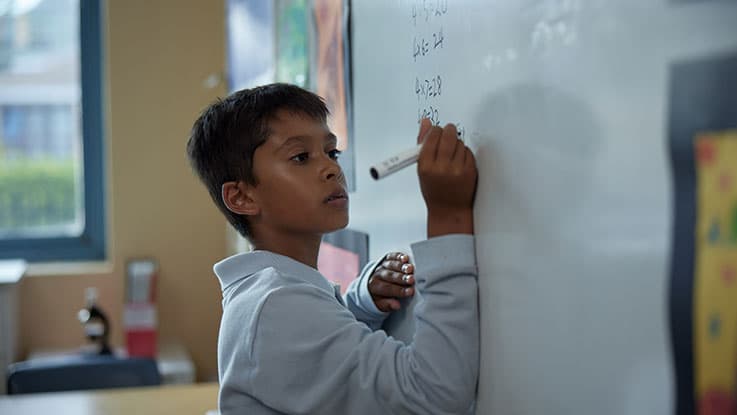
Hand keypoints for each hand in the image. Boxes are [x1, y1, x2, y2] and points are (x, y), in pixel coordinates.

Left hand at [368, 252, 415, 311]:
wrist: (371, 283)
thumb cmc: (380, 295)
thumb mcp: (380, 304)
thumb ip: (388, 305)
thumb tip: (397, 306)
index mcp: (375, 286)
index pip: (388, 289)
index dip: (400, 290)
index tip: (410, 292)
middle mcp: (378, 274)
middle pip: (390, 276)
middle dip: (401, 278)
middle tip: (411, 280)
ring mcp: (382, 265)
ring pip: (391, 265)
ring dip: (401, 267)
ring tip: (410, 269)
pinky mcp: (386, 259)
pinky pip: (391, 256)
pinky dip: (398, 256)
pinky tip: (405, 258)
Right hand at [417, 118, 477, 236]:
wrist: (449, 210)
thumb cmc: (433, 189)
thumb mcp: (422, 168)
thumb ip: (423, 144)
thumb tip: (426, 122)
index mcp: (426, 166)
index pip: (432, 136)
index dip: (435, 131)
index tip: (436, 133)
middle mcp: (441, 167)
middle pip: (448, 135)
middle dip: (448, 131)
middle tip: (448, 133)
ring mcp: (457, 169)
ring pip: (459, 142)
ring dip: (456, 144)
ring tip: (452, 154)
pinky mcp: (470, 171)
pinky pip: (468, 152)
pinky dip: (464, 153)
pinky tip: (459, 161)